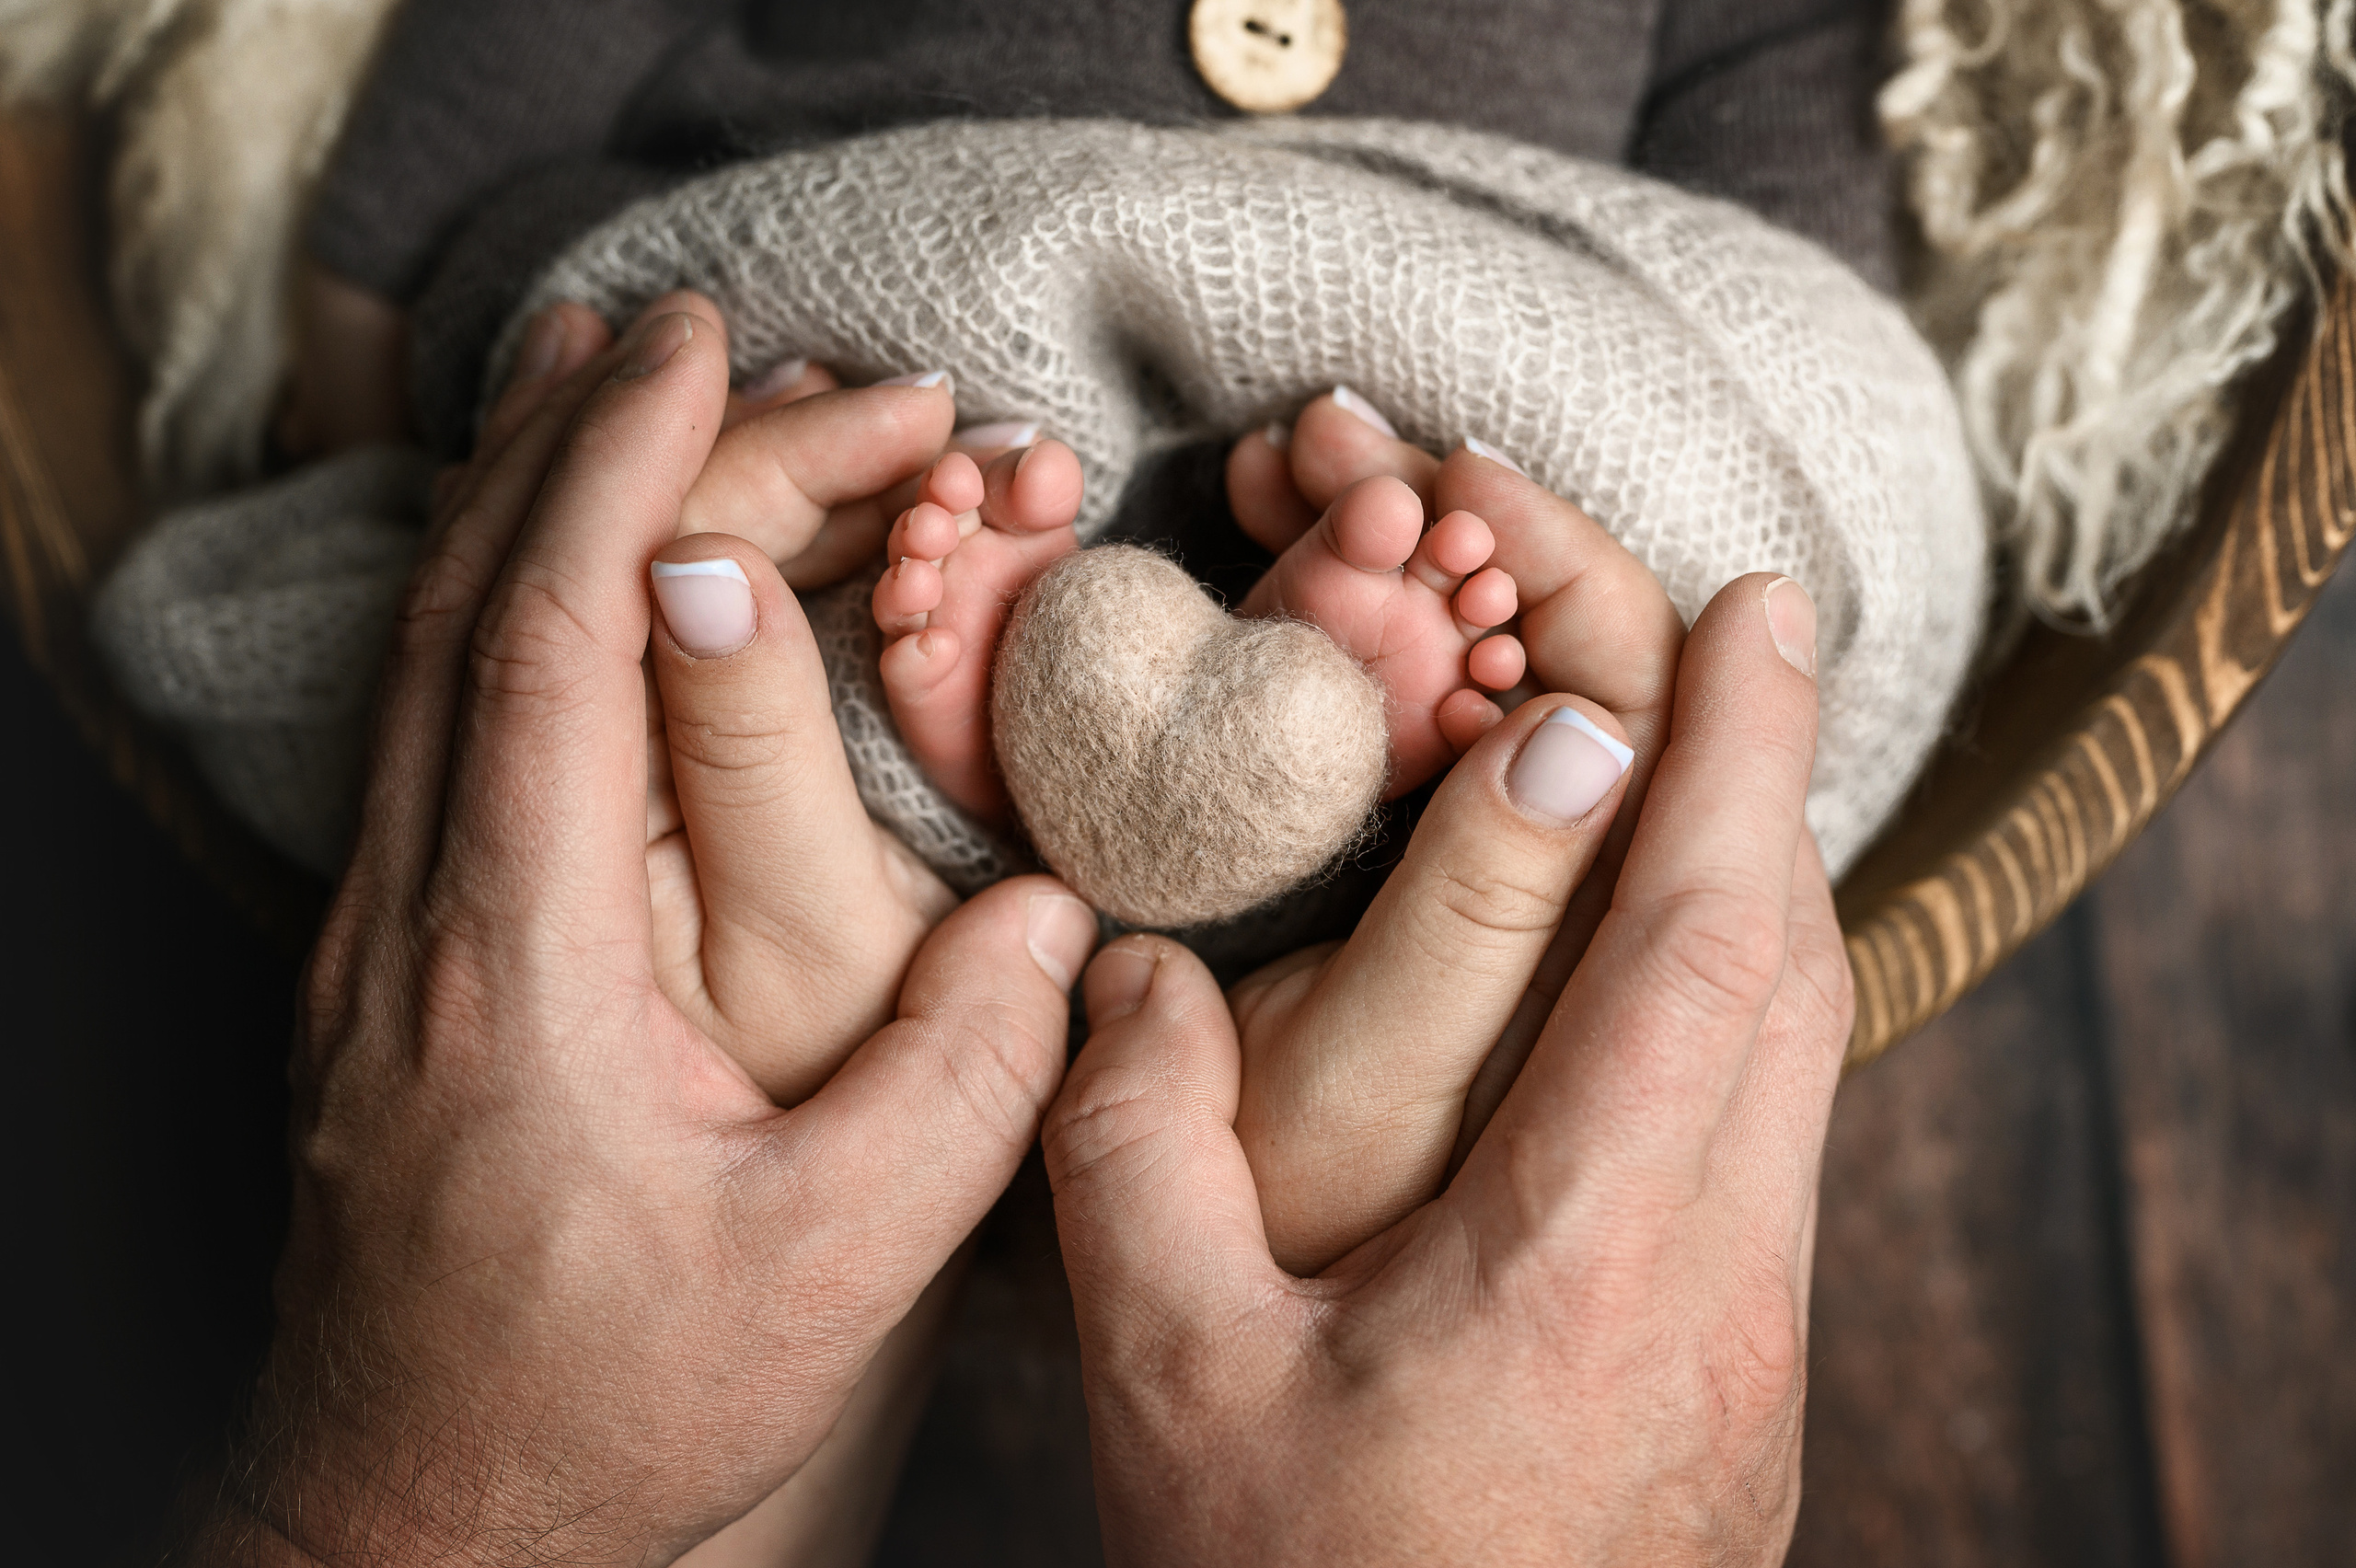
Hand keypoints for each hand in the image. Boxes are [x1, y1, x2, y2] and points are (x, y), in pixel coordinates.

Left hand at [177, 297, 1099, 1563]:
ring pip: (422, 649)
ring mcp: (377, 932)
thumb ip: (964, 1079)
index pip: (556, 642)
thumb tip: (1055, 915)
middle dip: (587, 437)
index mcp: (516, 959)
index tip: (711, 351)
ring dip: (519, 495)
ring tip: (605, 379)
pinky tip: (548, 567)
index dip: (630, 469)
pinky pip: (422, 719)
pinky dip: (489, 596)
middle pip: (475, 601)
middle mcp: (416, 913)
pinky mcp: (384, 961)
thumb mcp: (834, 1269)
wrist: (414, 1511)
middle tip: (711, 331)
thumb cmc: (613, 1401)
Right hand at [1046, 571, 1850, 1564]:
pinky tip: (1651, 970)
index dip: (1729, 747)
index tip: (1747, 598)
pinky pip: (1772, 1120)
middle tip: (1709, 622)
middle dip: (1760, 767)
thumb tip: (1114, 974)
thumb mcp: (1173, 1387)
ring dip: (1754, 876)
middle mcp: (1722, 1275)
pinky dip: (1732, 988)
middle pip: (1792, 962)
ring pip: (1802, 1044)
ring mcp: (1752, 1330)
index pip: (1706, 940)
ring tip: (1682, 758)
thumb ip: (1131, 1153)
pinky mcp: (1738, 1369)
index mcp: (1596, 1253)